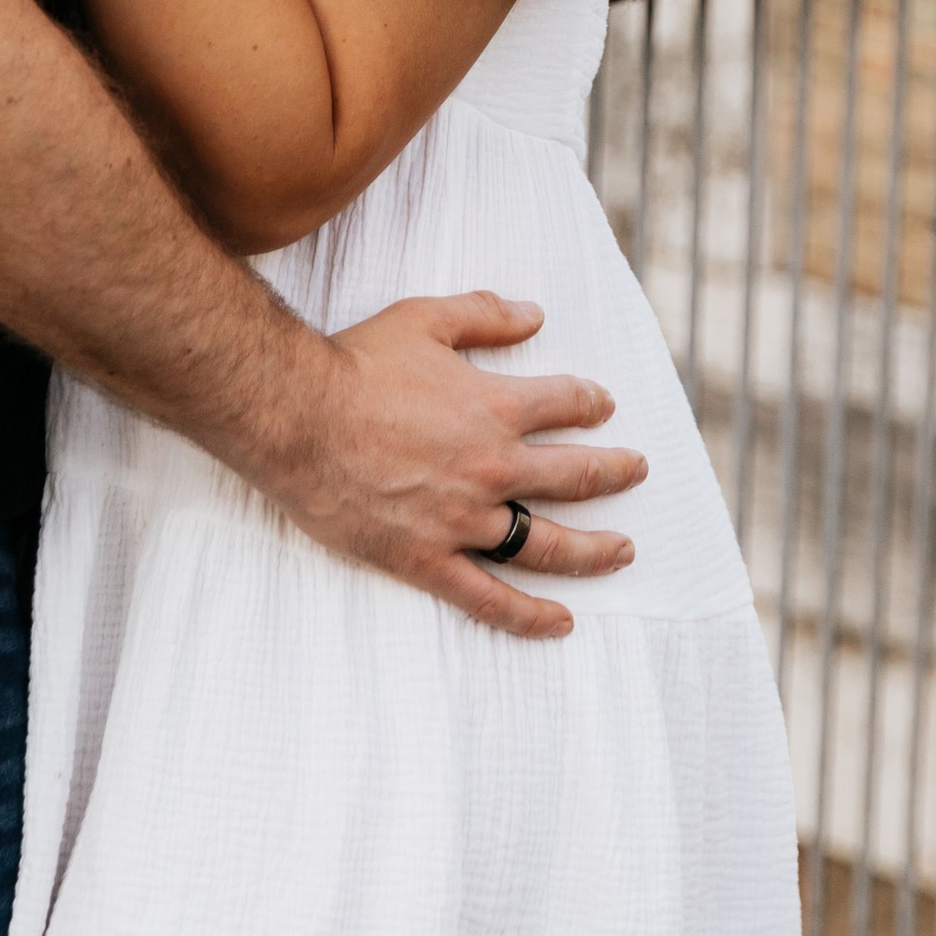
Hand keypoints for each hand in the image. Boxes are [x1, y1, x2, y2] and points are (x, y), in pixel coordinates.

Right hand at [271, 293, 646, 643]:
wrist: (297, 418)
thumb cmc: (356, 364)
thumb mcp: (425, 318)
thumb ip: (485, 314)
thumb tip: (535, 315)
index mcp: (496, 407)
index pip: (565, 405)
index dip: (590, 402)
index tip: (604, 406)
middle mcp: (492, 468)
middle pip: (574, 476)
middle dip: (614, 472)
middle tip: (637, 471)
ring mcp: (464, 521)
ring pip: (548, 545)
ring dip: (594, 550)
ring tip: (623, 551)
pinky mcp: (429, 561)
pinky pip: (491, 599)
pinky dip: (530, 616)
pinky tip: (562, 622)